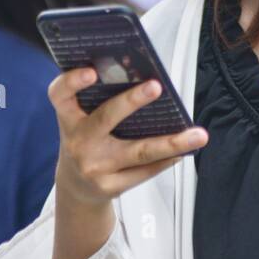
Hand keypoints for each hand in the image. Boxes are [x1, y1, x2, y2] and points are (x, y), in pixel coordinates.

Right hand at [47, 67, 207, 207]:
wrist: (76, 187)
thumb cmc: (86, 140)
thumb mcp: (82, 120)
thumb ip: (100, 100)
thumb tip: (147, 78)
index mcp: (68, 118)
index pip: (60, 95)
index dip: (72, 82)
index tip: (91, 71)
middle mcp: (78, 142)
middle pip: (106, 118)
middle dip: (131, 101)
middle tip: (156, 86)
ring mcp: (94, 167)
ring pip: (139, 152)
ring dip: (172, 142)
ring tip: (198, 135)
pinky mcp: (111, 187)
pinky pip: (145, 171)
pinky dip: (167, 159)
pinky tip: (184, 151)